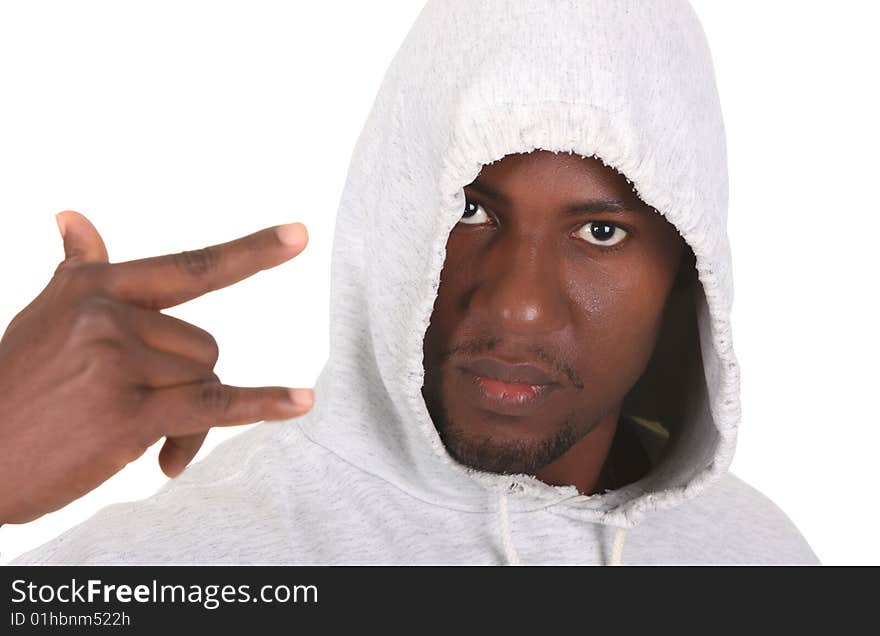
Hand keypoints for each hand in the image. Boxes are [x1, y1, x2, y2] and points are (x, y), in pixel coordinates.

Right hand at [0, 210, 313, 523]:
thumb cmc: (12, 387)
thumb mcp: (42, 318)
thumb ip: (77, 272)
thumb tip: (74, 217)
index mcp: (95, 289)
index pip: (190, 268)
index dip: (250, 252)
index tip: (300, 236)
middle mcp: (107, 316)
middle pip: (204, 347)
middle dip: (185, 383)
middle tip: (139, 410)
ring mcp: (116, 363)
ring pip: (205, 381)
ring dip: (185, 418)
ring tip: (135, 436)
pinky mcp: (126, 414)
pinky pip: (214, 407)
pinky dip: (261, 406)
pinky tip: (300, 402)